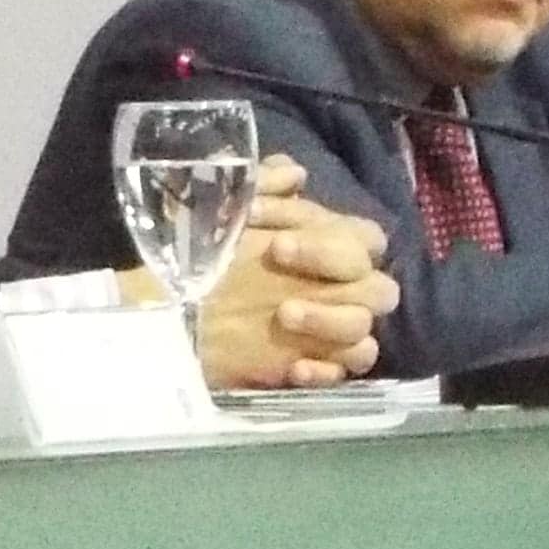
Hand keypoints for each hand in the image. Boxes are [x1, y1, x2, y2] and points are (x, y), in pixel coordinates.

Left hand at [192, 155, 399, 384]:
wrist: (168, 310)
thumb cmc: (204, 255)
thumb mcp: (228, 211)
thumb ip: (264, 186)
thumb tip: (296, 173)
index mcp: (329, 247)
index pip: (368, 241)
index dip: (335, 240)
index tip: (279, 242)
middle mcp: (338, 290)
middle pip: (380, 287)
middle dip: (335, 274)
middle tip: (279, 264)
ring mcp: (328, 332)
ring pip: (365, 331)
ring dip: (331, 321)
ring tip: (283, 315)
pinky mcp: (312, 368)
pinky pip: (343, 375)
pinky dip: (325, 371)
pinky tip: (295, 367)